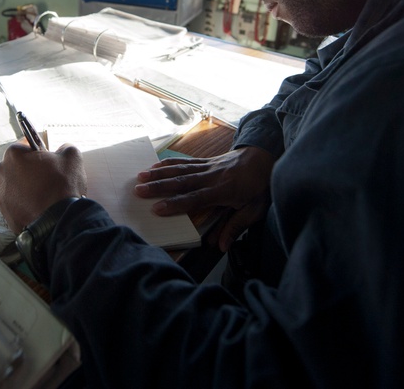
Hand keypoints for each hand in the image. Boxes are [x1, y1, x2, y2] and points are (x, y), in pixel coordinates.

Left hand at [0, 143, 86, 231]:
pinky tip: (39, 206)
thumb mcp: (72, 157)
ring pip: (14, 185)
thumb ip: (65, 148)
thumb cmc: (61, 187)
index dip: (38, 150)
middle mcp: (1, 172)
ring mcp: (0, 194)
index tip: (47, 157)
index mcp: (13, 155)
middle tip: (47, 177)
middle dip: (30, 169)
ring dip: (26, 187)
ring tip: (44, 194)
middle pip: (16, 165)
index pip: (24, 145)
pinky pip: (15, 202)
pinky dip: (25, 203)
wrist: (57, 222)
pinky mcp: (4, 212)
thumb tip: (63, 150)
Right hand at [134, 146, 275, 250]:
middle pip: (182, 181)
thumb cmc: (260, 186)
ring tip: (140, 176)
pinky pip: (185, 162)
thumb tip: (221, 246)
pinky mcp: (206, 161)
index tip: (157, 208)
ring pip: (180, 170)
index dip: (176, 204)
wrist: (265, 157)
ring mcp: (208, 167)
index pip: (195, 198)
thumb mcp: (255, 210)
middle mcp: (212, 176)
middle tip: (138, 190)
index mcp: (224, 190)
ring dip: (159, 173)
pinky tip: (155, 165)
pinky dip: (169, 163)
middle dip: (159, 186)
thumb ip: (236, 227)